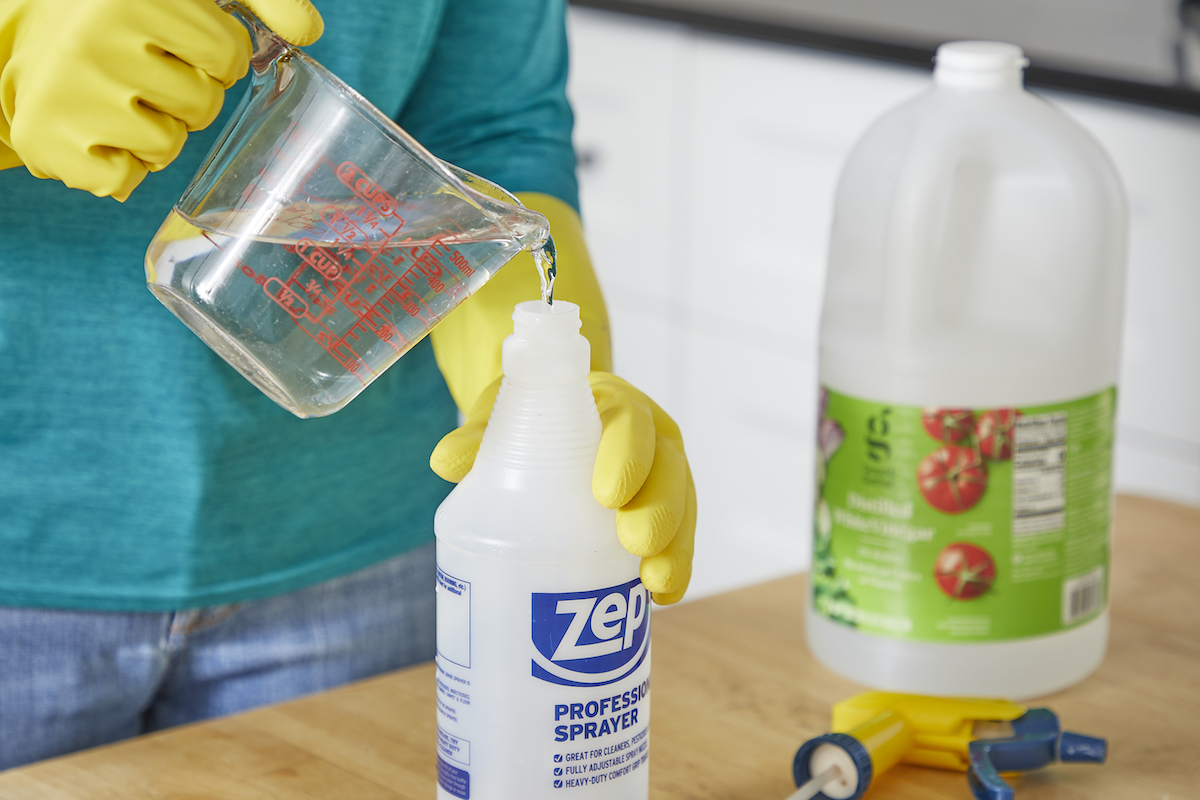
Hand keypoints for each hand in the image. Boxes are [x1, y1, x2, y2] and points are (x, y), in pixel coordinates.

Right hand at [0, 0, 322, 199]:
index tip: (183, 46)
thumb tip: (308, 32)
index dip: (217, 59)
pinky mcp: (47, 140)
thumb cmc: (126, 17)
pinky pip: (122, 181)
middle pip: (202, 105)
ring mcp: (67, 93)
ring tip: (123, 99)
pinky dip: (121, 168)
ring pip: (167, 146)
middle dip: (188, 97)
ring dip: (157, 132)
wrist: (29, 38)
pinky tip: (99, 131)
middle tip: (149, 74)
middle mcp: (94, 41)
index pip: (228, 56)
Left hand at [432, 371, 695, 604]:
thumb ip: (479, 437)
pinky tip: (661, 597)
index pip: (629, 422)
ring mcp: (662, 478)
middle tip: (633, 543)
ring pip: (682, 507)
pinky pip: (678, 540)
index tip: (606, 495)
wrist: (548, 433)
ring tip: (655, 582)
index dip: (626, 456)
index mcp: (614, 404)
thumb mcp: (505, 420)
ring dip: (673, 545)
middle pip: (668, 469)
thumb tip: (445, 461)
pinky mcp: (665, 516)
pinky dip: (673, 567)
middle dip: (657, 509)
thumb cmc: (531, 422)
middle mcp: (649, 438)